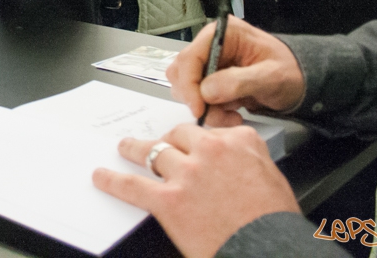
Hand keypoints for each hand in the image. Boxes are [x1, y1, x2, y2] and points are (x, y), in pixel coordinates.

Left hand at [93, 123, 299, 257]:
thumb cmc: (274, 222)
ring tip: (125, 147)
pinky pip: (133, 186)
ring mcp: (186, 174)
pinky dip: (113, 181)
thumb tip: (235, 163)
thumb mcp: (272, 177)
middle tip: (161, 143)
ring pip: (152, 151)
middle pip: (179, 135)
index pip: (211, 130)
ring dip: (135, 149)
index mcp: (239, 143)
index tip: (194, 143)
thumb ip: (248, 160)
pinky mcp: (168, 200)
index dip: (200, 140)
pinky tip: (102, 176)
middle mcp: (210, 151)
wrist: (269, 249)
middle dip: (168, 140)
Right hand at [166, 16, 305, 126]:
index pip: (190, 56)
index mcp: (222, 33)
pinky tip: (231, 113)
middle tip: (220, 114)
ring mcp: (209, 62)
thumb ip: (239, 81)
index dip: (189, 84)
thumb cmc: (290, 73)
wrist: (300, 82)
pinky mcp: (210, 79)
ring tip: (230, 115)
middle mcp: (210, 45)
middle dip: (196, 98)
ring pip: (186, 87)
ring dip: (204, 107)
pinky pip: (197, 97)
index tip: (199, 109)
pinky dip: (210, 110)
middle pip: (181, 71)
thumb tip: (206, 91)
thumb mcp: (271, 76)